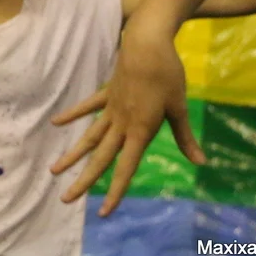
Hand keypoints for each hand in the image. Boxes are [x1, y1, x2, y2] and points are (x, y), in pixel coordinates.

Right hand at [49, 25, 205, 216]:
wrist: (148, 43)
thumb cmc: (168, 75)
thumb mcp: (179, 107)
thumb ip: (185, 137)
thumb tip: (201, 163)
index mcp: (140, 130)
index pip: (126, 168)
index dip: (115, 192)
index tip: (104, 212)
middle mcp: (121, 124)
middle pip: (99, 158)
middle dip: (83, 181)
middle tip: (66, 200)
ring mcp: (111, 108)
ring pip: (88, 137)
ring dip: (72, 155)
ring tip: (54, 170)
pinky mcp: (106, 93)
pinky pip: (87, 108)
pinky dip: (72, 115)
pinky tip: (56, 123)